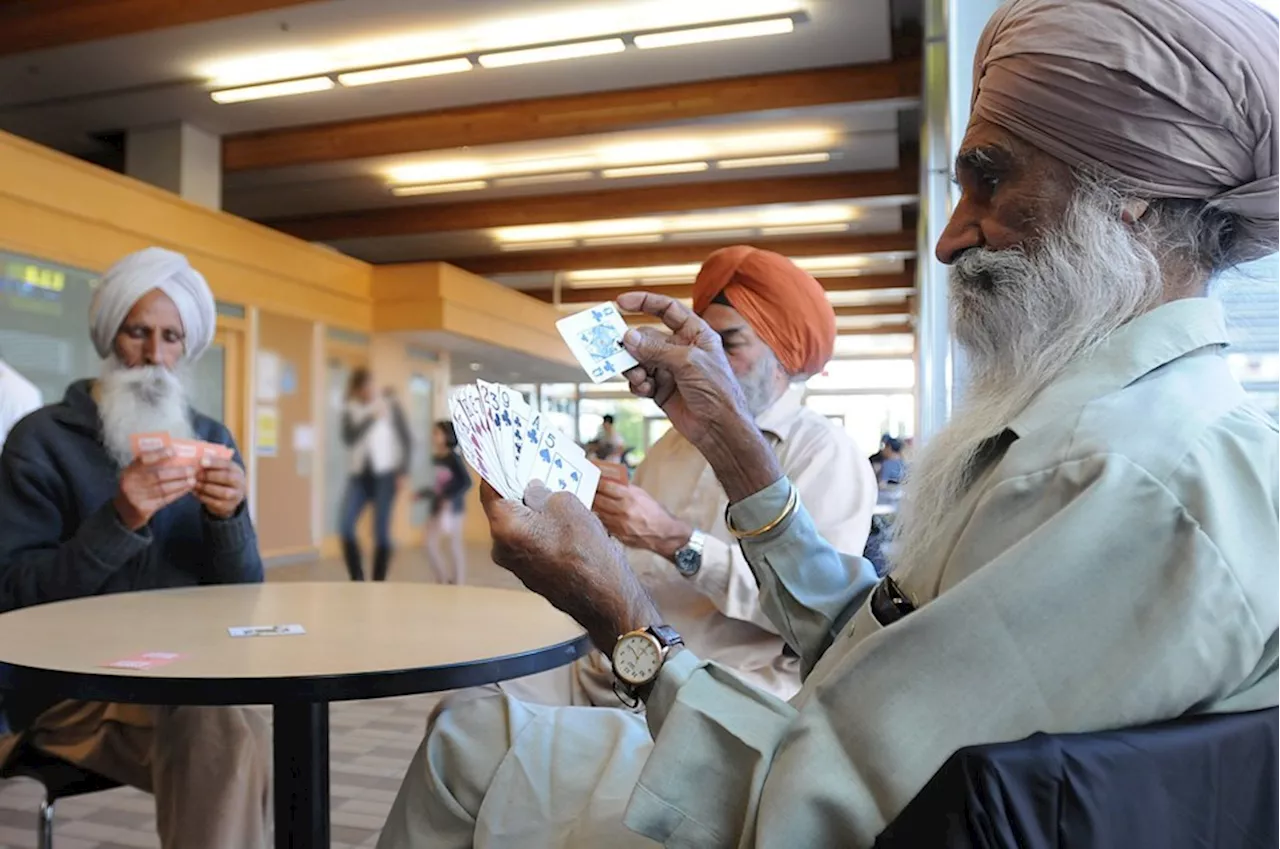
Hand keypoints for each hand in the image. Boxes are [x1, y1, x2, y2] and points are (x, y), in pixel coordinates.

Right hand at [114, 448, 196, 530]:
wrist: (124, 512)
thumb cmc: (135, 488)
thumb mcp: (136, 475)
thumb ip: (149, 466)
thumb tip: (174, 453)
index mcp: (129, 471)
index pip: (143, 459)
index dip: (159, 454)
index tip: (174, 451)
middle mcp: (131, 483)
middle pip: (158, 475)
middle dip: (178, 472)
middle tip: (192, 469)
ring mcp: (136, 497)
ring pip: (163, 489)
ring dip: (181, 484)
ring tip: (193, 480)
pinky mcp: (144, 509)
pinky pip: (165, 499)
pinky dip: (178, 493)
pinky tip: (187, 489)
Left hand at [194, 451, 246, 519]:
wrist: (229, 498)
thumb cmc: (220, 479)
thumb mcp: (220, 470)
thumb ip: (212, 464)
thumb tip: (197, 459)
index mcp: (237, 470)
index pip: (228, 464)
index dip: (215, 462)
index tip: (201, 461)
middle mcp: (240, 483)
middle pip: (228, 478)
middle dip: (210, 476)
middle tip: (196, 474)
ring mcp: (236, 496)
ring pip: (223, 492)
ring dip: (206, 487)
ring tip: (194, 484)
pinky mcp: (228, 506)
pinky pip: (216, 502)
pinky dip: (203, 497)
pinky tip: (195, 492)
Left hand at [482, 481, 660, 654]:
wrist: (604, 595)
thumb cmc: (585, 546)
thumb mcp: (566, 503)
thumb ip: (542, 492)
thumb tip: (532, 491)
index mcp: (504, 526)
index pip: (490, 490)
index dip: (498, 470)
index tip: (504, 457)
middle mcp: (501, 548)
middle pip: (503, 509)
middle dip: (517, 490)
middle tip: (533, 471)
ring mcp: (515, 565)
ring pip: (518, 527)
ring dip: (531, 510)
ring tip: (553, 494)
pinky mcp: (530, 575)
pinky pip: (529, 543)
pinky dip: (538, 529)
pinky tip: (559, 521)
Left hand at [594, 479, 691, 559]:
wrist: (664, 533)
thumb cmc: (654, 512)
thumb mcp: (642, 495)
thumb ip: (626, 488)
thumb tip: (609, 481)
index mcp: (630, 498)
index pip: (606, 487)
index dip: (597, 482)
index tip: (592, 478)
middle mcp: (623, 511)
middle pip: (598, 500)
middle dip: (591, 493)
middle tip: (586, 488)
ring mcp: (619, 524)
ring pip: (598, 512)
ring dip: (593, 505)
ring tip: (590, 500)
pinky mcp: (617, 535)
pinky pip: (603, 523)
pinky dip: (600, 517)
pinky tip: (599, 513)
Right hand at [617, 291, 783, 501]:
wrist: (719, 428)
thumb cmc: (716, 390)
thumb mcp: (687, 363)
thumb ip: (656, 349)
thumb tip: (628, 337)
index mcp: (695, 334)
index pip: (668, 310)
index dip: (645, 302)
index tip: (620, 301)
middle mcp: (681, 349)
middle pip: (647, 338)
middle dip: (633, 345)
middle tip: (616, 348)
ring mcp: (670, 370)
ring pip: (640, 360)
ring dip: (634, 367)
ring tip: (639, 377)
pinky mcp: (661, 390)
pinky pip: (640, 380)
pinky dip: (638, 383)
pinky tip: (644, 389)